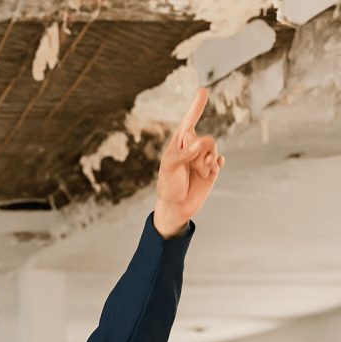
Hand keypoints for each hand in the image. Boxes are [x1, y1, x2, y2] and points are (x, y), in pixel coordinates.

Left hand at [154, 88, 225, 237]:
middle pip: (205, 138)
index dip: (196, 107)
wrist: (177, 206)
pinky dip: (216, 164)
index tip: (202, 90)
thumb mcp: (169, 167)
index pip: (188, 121)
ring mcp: (203, 158)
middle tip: (189, 164)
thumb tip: (199, 143)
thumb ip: (183, 154)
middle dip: (198, 150)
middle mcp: (192, 148)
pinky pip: (219, 160)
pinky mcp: (212, 170)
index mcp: (179, 144)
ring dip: (205, 160)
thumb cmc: (168, 185)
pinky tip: (210, 169)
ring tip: (196, 172)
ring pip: (213, 148)